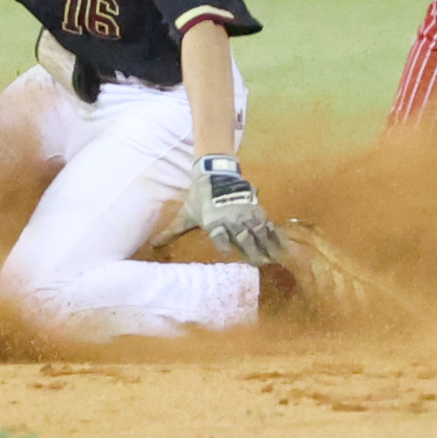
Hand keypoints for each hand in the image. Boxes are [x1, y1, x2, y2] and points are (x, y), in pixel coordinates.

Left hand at [151, 155, 282, 265]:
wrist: (213, 173)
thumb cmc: (198, 198)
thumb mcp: (185, 215)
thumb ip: (172, 232)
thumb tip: (153, 246)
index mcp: (213, 221)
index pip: (219, 235)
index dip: (223, 243)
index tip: (228, 253)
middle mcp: (230, 218)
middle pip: (242, 235)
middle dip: (252, 250)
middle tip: (260, 264)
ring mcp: (245, 213)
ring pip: (258, 231)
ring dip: (267, 245)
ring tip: (274, 259)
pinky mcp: (255, 208)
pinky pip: (268, 224)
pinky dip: (276, 236)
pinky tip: (282, 247)